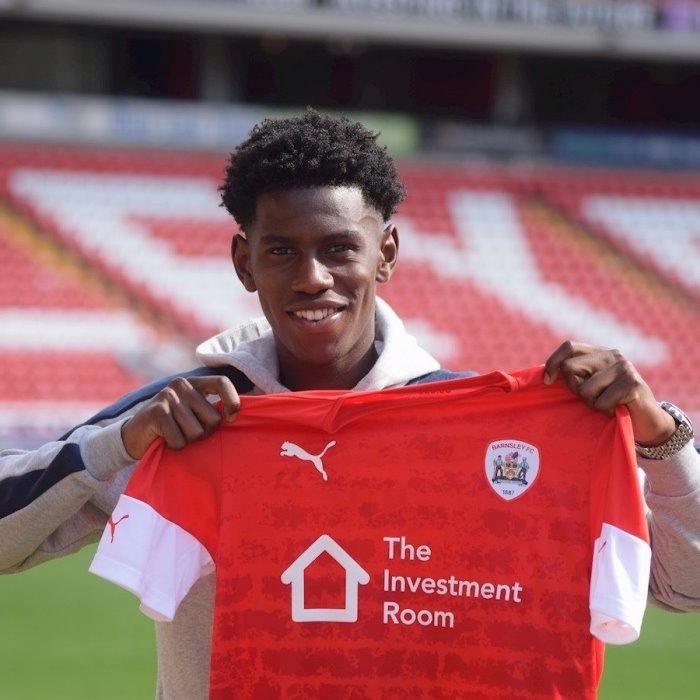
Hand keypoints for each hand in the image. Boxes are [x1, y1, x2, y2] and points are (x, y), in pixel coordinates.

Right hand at [121, 375, 240, 459]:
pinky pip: (180, 439)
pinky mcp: (157, 412)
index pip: (222, 382)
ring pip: (197, 431)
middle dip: (205, 433)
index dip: (233, 401)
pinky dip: (175, 446)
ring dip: (188, 441)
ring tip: (175, 434)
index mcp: (194, 383)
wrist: (133, 435)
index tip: (232, 419)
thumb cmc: (171, 426)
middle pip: (213, 417)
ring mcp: (168, 397)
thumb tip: (235, 416)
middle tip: (188, 433)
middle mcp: (181, 384)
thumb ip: (210, 410)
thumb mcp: (192, 412)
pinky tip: (164, 439)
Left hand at [543, 341, 675, 445]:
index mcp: (600, 353)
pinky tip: (617, 409)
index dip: (553, 362)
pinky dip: (605, 411)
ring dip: (591, 404)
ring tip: (607, 405)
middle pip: (570, 368)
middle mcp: (612, 355)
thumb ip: (576, 376)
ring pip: (584, 389)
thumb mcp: (592, 385)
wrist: (648, 421)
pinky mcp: (632, 383)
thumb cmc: (613, 403)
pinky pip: (600, 402)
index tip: (548, 382)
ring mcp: (623, 367)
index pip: (569, 347)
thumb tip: (544, 376)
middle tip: (592, 398)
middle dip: (575, 389)